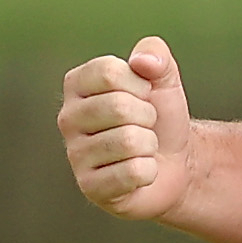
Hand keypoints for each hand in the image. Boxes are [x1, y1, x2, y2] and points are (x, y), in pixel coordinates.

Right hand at [58, 36, 195, 220]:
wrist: (173, 162)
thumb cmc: (160, 117)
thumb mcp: (164, 78)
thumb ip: (155, 54)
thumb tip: (142, 61)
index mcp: (77, 85)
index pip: (110, 72)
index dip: (141, 84)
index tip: (144, 95)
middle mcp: (67, 119)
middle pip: (119, 106)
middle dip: (148, 116)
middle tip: (146, 125)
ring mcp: (75, 155)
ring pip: (129, 140)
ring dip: (149, 144)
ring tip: (142, 148)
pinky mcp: (90, 187)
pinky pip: (133, 172)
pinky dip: (148, 171)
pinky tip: (140, 172)